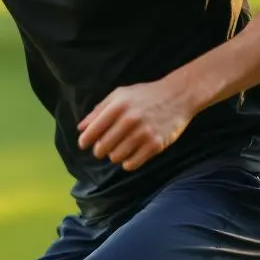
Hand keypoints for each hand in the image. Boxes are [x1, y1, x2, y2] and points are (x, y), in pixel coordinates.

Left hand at [77, 79, 194, 170]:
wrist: (178, 96)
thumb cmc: (145, 95)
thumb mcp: (120, 95)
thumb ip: (99, 110)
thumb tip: (81, 128)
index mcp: (118, 106)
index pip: (93, 131)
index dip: (85, 141)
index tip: (84, 144)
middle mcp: (129, 120)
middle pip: (102, 147)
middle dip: (99, 150)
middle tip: (102, 148)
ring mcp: (144, 133)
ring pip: (116, 157)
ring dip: (114, 155)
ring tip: (119, 148)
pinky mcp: (156, 145)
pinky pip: (132, 164)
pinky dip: (127, 163)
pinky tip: (130, 155)